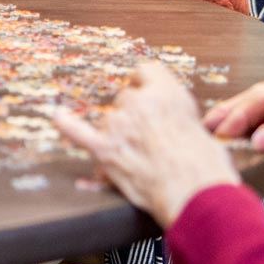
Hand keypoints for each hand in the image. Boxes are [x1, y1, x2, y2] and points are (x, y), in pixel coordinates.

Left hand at [53, 62, 242, 225]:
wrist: (195, 193)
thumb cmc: (204, 163)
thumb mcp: (198, 121)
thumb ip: (173, 109)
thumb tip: (162, 112)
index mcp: (165, 91)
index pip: (144, 71)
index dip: (146, 85)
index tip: (147, 95)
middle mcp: (138, 102)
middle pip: (126, 98)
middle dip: (134, 115)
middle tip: (152, 139)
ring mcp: (118, 125)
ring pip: (110, 119)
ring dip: (119, 133)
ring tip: (142, 156)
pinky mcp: (105, 150)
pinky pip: (79, 132)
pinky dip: (67, 125)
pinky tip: (59, 116)